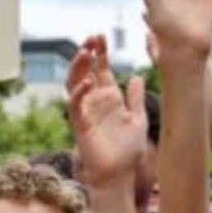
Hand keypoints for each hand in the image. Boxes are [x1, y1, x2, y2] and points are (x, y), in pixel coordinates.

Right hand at [67, 35, 148, 190]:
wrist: (120, 176)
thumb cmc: (128, 151)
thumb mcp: (138, 119)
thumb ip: (136, 99)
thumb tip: (137, 77)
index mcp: (109, 99)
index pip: (100, 70)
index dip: (100, 53)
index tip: (101, 36)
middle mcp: (94, 102)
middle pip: (84, 71)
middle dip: (86, 53)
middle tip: (91, 38)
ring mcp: (85, 112)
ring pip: (73, 83)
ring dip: (78, 67)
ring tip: (86, 52)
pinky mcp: (80, 125)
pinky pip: (74, 105)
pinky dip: (79, 92)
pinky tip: (89, 82)